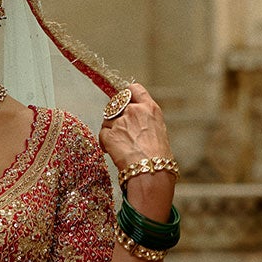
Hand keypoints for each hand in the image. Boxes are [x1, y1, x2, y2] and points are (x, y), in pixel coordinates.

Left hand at [99, 82, 175, 214]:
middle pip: (116, 104)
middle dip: (115, 115)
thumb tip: (137, 124)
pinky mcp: (110, 135)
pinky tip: (112, 151)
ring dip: (110, 130)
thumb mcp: (159, 132)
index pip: (133, 89)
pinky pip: (102, 134)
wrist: (152, 171)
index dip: (126, 95)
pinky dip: (104, 143)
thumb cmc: (159, 158)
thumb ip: (145, 121)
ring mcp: (121, 122)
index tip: (124, 103)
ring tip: (119, 145)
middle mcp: (135, 111)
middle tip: (119, 130)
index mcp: (150, 108)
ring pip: (107, 120)